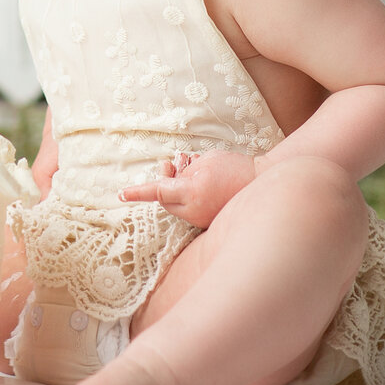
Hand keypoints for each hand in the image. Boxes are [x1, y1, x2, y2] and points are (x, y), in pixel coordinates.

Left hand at [118, 150, 256, 228]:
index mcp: (192, 192)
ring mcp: (201, 220)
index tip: (122, 193)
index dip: (138, 192)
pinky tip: (202, 183)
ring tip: (191, 169)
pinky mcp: (207, 223)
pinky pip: (189, 210)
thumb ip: (183, 171)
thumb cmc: (234, 168)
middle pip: (164, 199)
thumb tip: (170, 179)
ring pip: (176, 205)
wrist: (262, 184)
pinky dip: (188, 196)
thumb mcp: (205, 161)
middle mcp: (194, 211)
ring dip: (177, 188)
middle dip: (163, 182)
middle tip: (171, 164)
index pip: (158, 191)